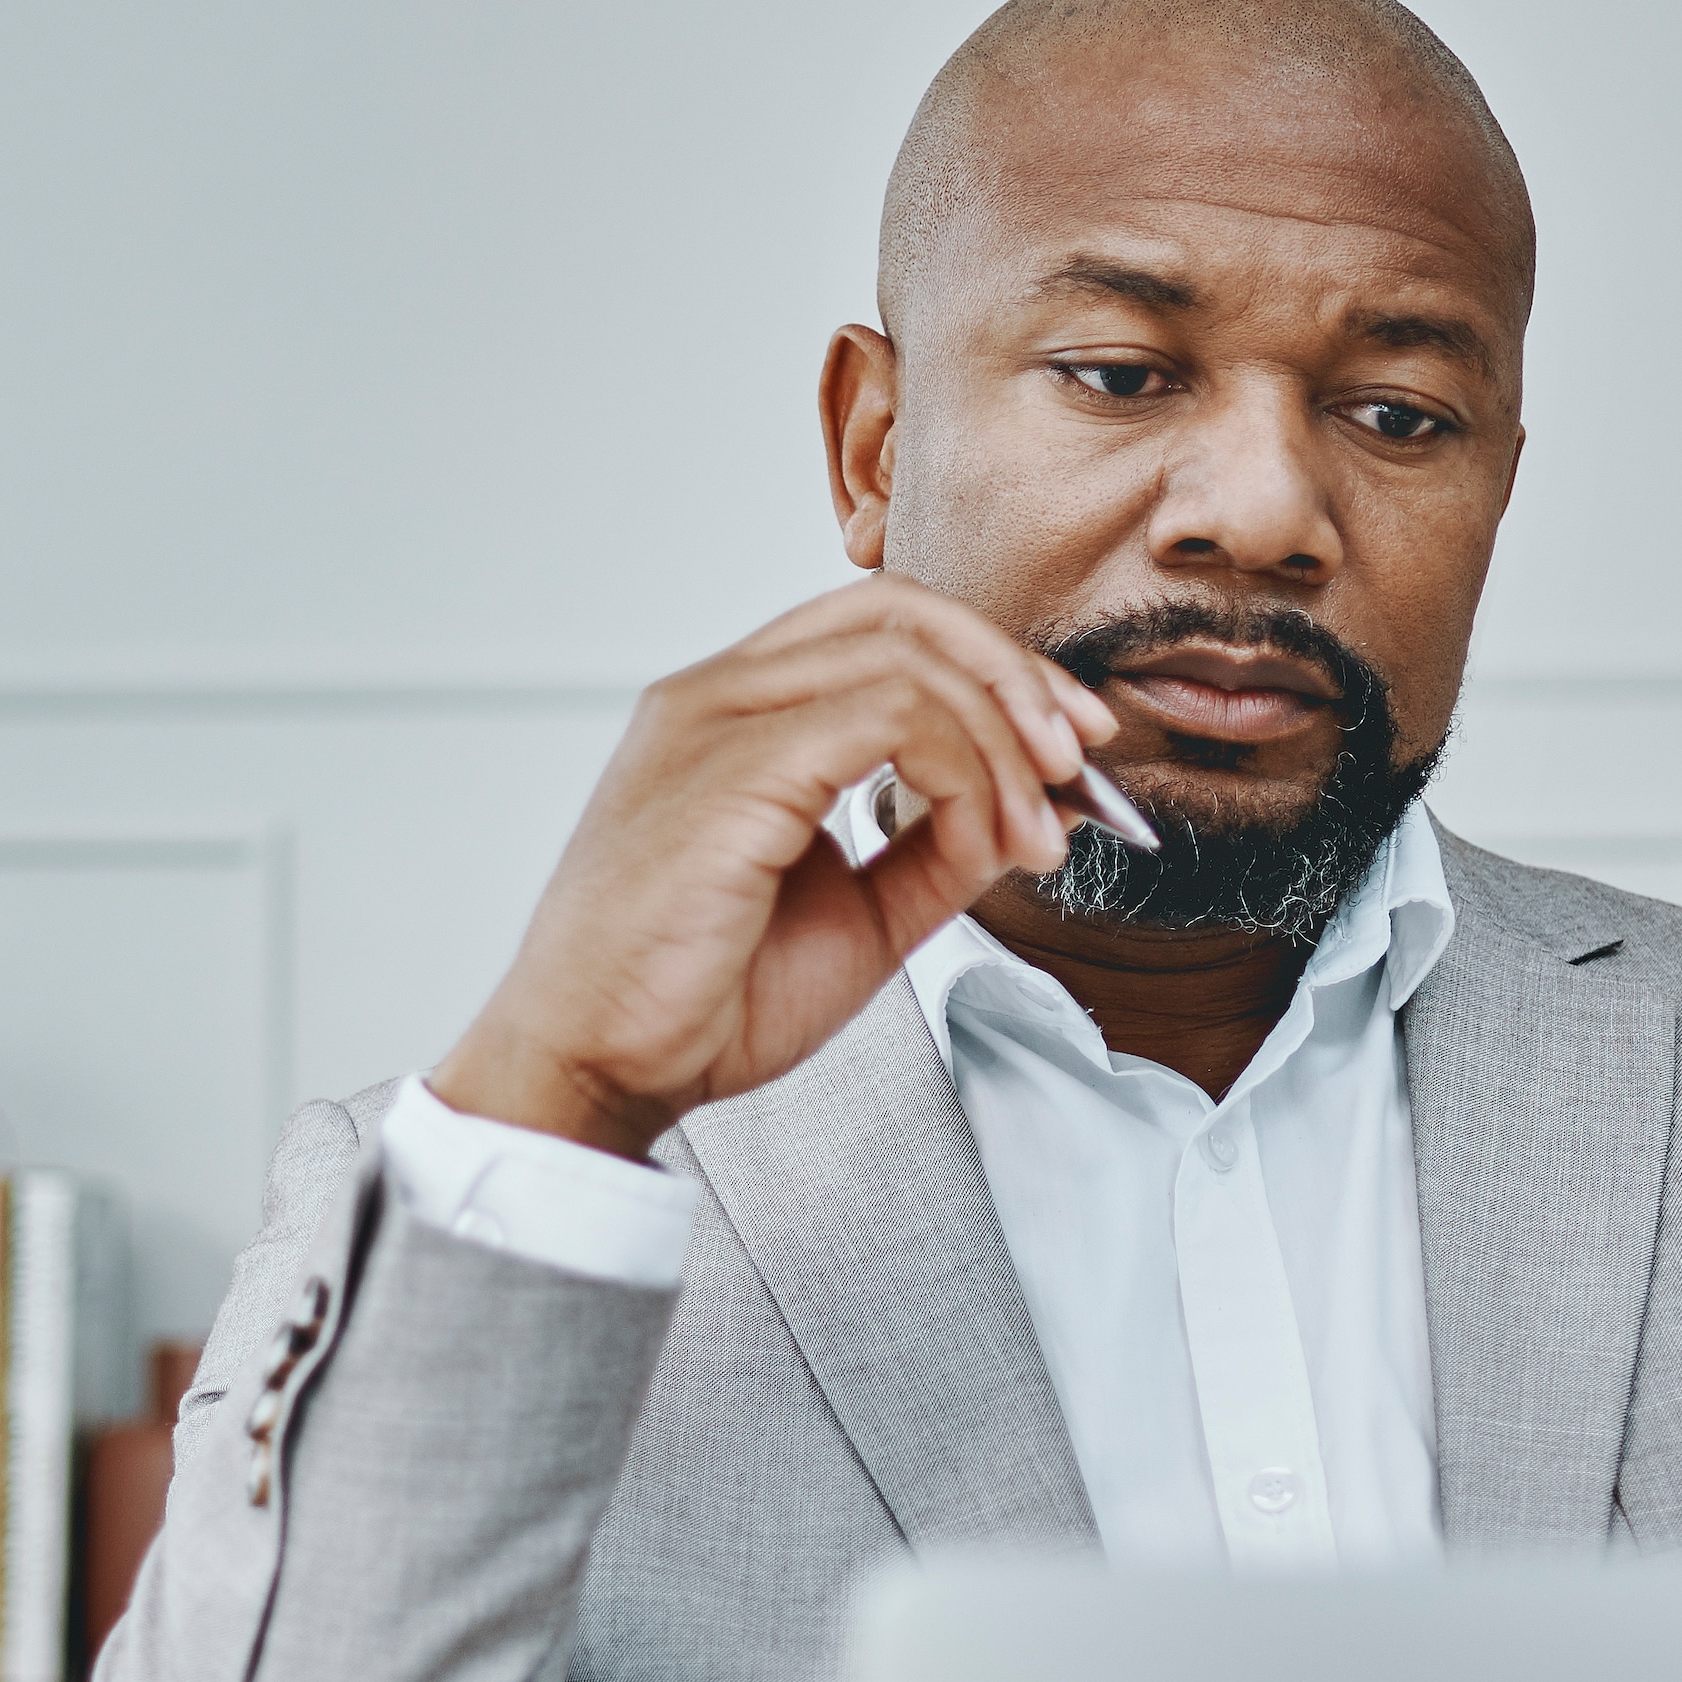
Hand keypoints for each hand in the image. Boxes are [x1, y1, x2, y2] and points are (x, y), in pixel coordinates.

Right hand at [429, 581, 1114, 1159]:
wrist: (599, 1068)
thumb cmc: (694, 1001)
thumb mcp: (857, 914)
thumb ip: (932, 850)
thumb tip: (1025, 811)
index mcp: (731, 715)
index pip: (881, 628)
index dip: (993, 667)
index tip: (1069, 745)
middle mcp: (715, 696)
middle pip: (901, 613)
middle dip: (1017, 675)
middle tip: (1083, 759)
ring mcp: (715, 721)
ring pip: (909, 659)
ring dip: (1006, 740)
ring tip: (1040, 832)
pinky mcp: (733, 770)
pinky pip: (893, 719)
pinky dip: (968, 770)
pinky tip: (989, 839)